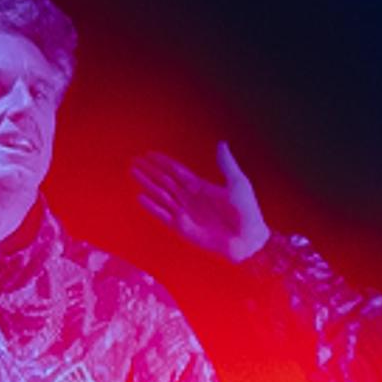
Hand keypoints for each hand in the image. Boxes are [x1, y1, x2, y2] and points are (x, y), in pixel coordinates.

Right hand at [130, 141, 268, 264]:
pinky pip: (163, 215)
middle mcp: (190, 198)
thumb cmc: (247, 211)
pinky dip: (152, 207)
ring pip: (160, 195)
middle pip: (164, 181)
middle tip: (134, 161)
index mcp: (201, 186)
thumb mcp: (238, 183)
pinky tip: (140, 197)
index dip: (163, 162)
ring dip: (147, 184)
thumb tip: (221, 143)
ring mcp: (185, 212)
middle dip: (149, 171)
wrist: (248, 239)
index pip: (176, 171)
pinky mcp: (182, 228)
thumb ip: (226, 164)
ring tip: (133, 172)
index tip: (149, 153)